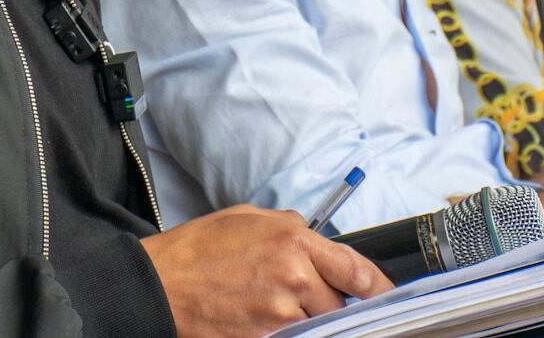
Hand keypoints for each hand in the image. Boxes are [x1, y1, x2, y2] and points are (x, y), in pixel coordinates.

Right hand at [141, 205, 386, 337]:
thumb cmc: (197, 249)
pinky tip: (262, 318)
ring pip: (318, 324)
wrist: (160, 284)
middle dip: (327, 299)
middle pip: (340, 302)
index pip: (357, 271)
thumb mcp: (247, 217)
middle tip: (299, 294)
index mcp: (294, 240)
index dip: (377, 286)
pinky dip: (286, 332)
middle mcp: (295, 277)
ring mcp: (282, 315)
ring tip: (271, 304)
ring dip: (305, 318)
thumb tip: (316, 239)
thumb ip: (290, 226)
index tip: (384, 294)